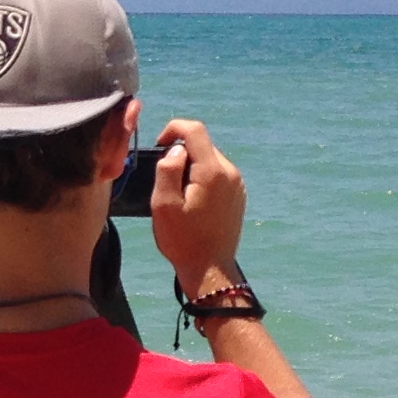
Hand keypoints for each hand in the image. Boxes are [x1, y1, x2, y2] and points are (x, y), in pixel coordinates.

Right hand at [145, 116, 246, 294]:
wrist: (210, 269)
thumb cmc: (183, 239)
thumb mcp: (163, 204)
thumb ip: (167, 170)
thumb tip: (176, 150)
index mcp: (212, 171)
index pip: (195, 130)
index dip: (173, 129)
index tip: (159, 144)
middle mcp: (230, 172)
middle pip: (202, 146)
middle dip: (181, 154)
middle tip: (166, 181)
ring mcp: (237, 184)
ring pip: (210, 160)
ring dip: (192, 168)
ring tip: (179, 196)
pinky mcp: (238, 196)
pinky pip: (218, 175)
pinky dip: (203, 179)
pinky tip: (193, 203)